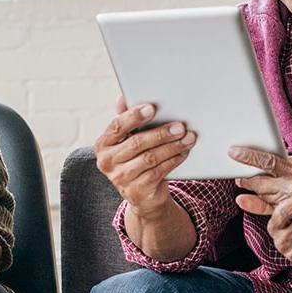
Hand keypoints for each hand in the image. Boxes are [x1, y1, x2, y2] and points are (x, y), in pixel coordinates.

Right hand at [94, 97, 195, 215]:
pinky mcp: (136, 191)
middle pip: (137, 143)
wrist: (141, 194)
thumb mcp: (128, 140)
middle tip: (180, 126)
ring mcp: (120, 178)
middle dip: (161, 133)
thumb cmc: (135, 159)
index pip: (117, 126)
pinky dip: (173, 160)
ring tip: (188, 138)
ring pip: (150, 158)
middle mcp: (107, 162)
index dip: (134, 116)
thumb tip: (123, 98)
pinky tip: (183, 152)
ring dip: (172, 146)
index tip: (151, 108)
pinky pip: (158, 172)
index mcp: (103, 144)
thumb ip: (127, 120)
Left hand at [230, 148, 291, 215]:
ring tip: (244, 181)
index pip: (269, 161)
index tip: (233, 151)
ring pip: (262, 194)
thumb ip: (291, 163)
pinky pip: (267, 208)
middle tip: (237, 171)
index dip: (249, 156)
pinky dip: (256, 203)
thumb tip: (272, 157)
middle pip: (260, 180)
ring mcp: (290, 203)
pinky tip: (247, 198)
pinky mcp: (290, 216)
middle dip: (246, 176)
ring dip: (251, 188)